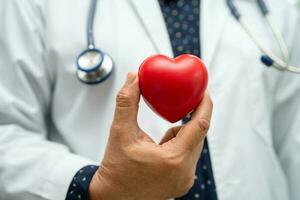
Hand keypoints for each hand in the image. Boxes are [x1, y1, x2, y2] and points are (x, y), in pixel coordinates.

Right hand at [89, 73, 212, 199]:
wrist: (112, 198)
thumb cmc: (116, 170)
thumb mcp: (120, 133)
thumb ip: (127, 102)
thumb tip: (133, 79)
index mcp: (174, 159)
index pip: (200, 125)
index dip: (204, 105)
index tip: (203, 90)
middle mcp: (185, 171)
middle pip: (197, 135)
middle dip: (190, 116)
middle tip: (182, 101)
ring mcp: (185, 179)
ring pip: (193, 145)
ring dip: (181, 133)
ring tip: (159, 137)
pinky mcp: (182, 182)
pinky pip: (188, 156)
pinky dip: (179, 145)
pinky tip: (161, 148)